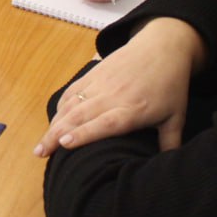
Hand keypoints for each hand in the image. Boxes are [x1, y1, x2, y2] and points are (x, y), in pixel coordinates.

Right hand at [34, 18, 203, 157]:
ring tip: (41, 143)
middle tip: (40, 152)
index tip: (65, 144)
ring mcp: (100, 82)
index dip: (84, 133)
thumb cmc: (171, 84)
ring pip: (71, 105)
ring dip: (53, 124)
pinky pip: (72, 91)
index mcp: (134, 108)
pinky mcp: (93, 73)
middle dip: (57, 135)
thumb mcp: (177, 116)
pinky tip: (53, 120)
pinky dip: (60, 106)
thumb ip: (171, 143)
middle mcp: (113, 95)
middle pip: (80, 116)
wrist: (162, 46)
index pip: (105, 123)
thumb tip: (169, 170)